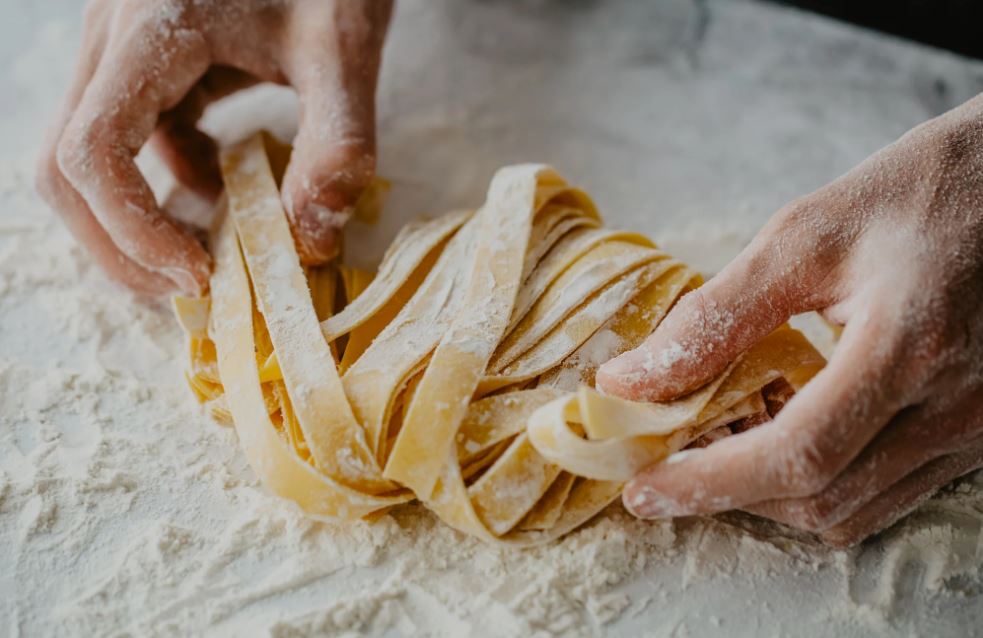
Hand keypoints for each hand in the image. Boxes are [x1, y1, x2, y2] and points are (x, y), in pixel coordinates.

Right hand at [36, 0, 392, 294]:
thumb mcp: (344, 48)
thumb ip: (338, 143)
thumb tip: (312, 242)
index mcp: (150, 28)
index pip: (92, 152)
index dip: (132, 231)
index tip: (200, 273)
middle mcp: (114, 39)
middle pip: (66, 166)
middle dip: (118, 243)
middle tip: (190, 285)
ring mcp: (122, 49)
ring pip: (87, 156)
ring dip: (135, 219)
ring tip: (208, 254)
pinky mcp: (144, 62)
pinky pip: (128, 137)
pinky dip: (166, 181)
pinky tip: (223, 190)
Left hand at [596, 94, 982, 546]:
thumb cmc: (919, 193)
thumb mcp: (804, 236)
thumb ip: (714, 316)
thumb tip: (628, 380)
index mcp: (909, 347)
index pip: (796, 454)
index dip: (709, 483)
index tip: (643, 490)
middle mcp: (954, 407)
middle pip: (821, 499)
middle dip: (729, 494)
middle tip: (666, 462)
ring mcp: (974, 430)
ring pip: (852, 510)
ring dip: (769, 494)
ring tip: (715, 444)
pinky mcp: (976, 435)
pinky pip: (885, 492)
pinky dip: (818, 482)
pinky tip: (778, 433)